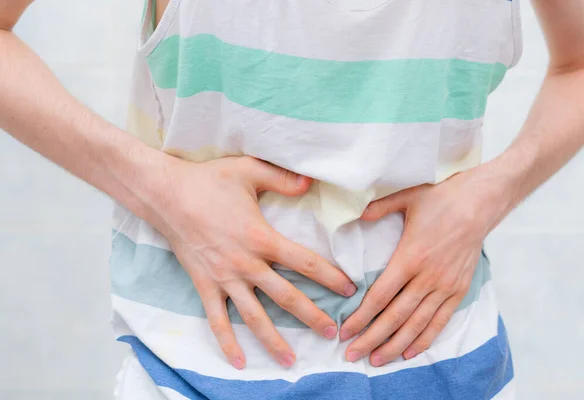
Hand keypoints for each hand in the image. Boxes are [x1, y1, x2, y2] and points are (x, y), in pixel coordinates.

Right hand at [151, 156, 356, 368]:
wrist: (166, 195)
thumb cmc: (208, 181)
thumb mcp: (249, 170)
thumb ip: (282, 178)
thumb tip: (311, 182)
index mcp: (261, 238)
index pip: (304, 262)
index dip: (330, 277)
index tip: (348, 290)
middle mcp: (246, 264)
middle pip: (286, 296)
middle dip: (312, 316)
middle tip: (332, 332)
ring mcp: (224, 278)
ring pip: (254, 316)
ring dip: (274, 340)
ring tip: (292, 361)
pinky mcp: (204, 285)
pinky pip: (217, 320)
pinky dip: (227, 342)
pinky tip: (240, 362)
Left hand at [340, 170, 500, 366]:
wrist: (481, 203)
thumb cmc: (442, 199)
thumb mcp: (407, 198)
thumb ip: (379, 208)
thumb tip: (357, 214)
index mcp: (410, 257)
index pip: (380, 296)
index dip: (361, 317)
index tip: (345, 331)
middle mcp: (427, 277)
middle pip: (395, 317)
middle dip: (371, 338)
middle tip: (351, 355)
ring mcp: (445, 286)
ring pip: (416, 324)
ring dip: (394, 345)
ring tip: (376, 360)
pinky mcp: (459, 290)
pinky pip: (440, 321)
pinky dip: (424, 339)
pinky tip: (409, 351)